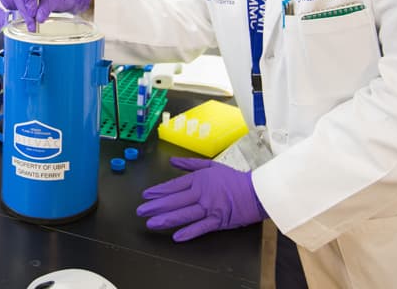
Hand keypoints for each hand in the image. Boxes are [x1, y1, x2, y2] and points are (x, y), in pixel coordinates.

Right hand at [0, 0, 92, 31]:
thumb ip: (46, 8)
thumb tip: (38, 18)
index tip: (32, 11)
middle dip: (25, 10)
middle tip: (33, 21)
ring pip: (11, 1)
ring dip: (21, 14)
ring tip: (32, 25)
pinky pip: (12, 6)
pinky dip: (19, 14)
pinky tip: (28, 19)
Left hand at [136, 157, 266, 241]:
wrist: (255, 191)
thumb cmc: (233, 179)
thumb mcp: (211, 165)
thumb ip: (189, 164)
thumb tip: (172, 161)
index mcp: (199, 179)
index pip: (174, 186)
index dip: (159, 191)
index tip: (146, 195)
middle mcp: (202, 193)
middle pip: (174, 200)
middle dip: (156, 206)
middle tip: (141, 211)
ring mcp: (209, 207)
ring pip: (184, 214)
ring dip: (166, 219)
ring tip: (151, 223)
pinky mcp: (218, 220)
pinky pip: (201, 227)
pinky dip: (189, 232)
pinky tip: (176, 236)